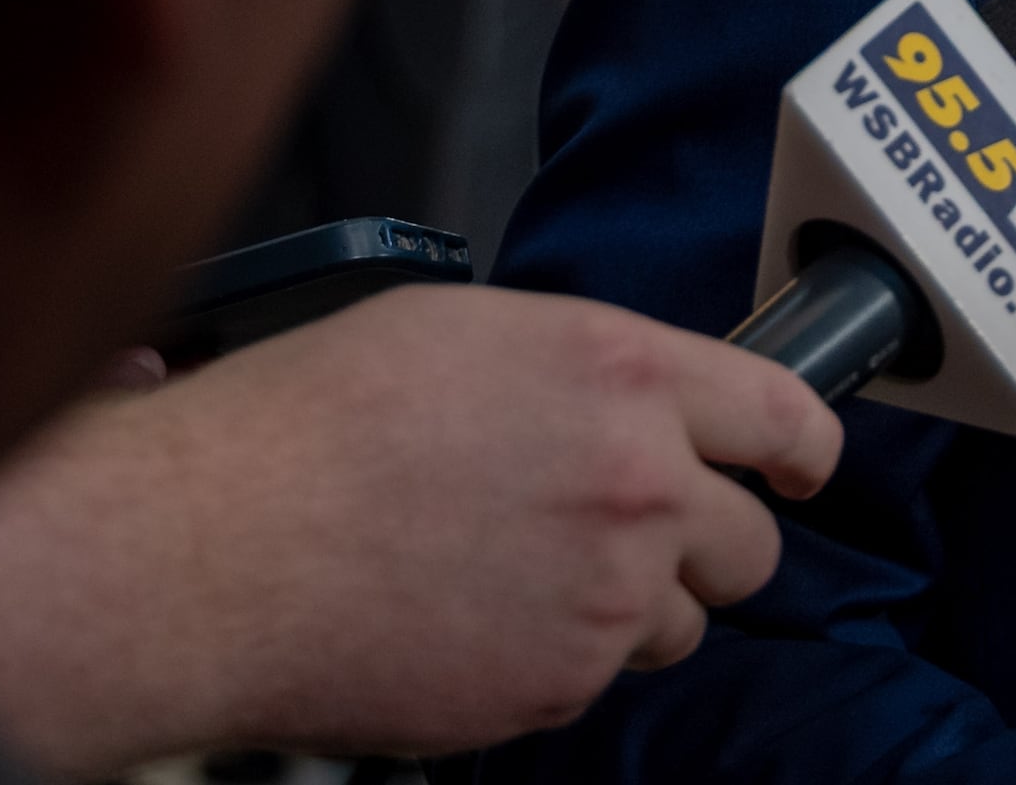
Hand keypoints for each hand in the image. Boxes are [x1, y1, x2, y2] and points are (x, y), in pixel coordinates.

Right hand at [0, 285, 839, 772]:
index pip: (782, 414)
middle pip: (750, 543)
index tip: (800, 467)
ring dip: (633, 610)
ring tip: (525, 580)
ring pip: (680, 623)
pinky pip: (596, 679)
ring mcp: (605, 593)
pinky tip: (474, 622)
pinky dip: (555, 661)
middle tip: (633, 537)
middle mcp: (638, 482)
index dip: (803, 448)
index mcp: (623, 374)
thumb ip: (585, 369)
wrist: (213, 549)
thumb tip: (630, 398)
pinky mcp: (556, 684)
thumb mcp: (470, 331)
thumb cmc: (310, 426)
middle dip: (705, 543)